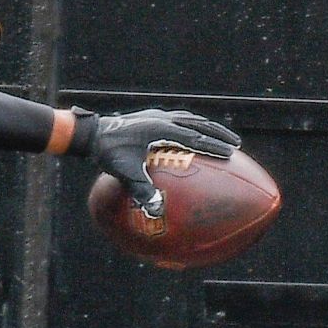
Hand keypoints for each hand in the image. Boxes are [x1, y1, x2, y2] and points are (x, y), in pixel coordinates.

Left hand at [92, 109, 240, 218]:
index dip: (214, 145)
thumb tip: (156, 211)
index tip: (231, 153)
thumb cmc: (109, 152)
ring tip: (221, 135)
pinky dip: (191, 124)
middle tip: (236, 143)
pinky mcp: (150, 116)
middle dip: (217, 133)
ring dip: (207, 126)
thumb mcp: (125, 173)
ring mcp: (156, 115)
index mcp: (161, 130)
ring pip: (189, 118)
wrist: (92, 133)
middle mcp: (162, 119)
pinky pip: (178, 118)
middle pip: (197, 123)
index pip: (194, 138)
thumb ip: (142, 191)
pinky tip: (193, 134)